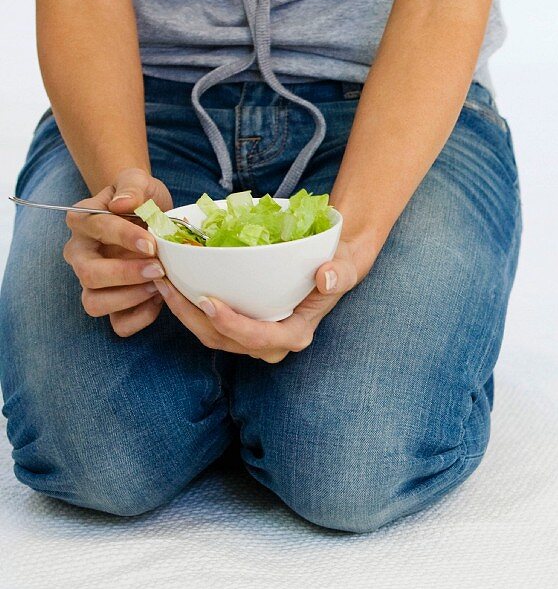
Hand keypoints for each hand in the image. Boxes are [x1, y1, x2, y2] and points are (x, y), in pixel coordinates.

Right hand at [63, 167, 173, 335]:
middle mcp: (80, 255)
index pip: (97, 230)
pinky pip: (117, 324)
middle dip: (126, 274)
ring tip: (159, 284)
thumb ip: (131, 187)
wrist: (150, 216)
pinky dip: (139, 318)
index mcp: (83, 221)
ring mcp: (93, 282)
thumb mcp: (139, 181)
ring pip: (94, 303)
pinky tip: (159, 302)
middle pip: (88, 274)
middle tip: (158, 268)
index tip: (152, 243)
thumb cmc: (142, 198)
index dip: (125, 238)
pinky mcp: (112, 303)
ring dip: (129, 298)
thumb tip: (121, 204)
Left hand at [154, 239, 375, 363]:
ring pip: (209, 336)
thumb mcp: (344, 266)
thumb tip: (325, 278)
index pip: (258, 338)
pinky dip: (187, 307)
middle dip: (191, 318)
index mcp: (295, 334)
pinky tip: (170, 283)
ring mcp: (252, 338)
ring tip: (161, 280)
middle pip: (224, 341)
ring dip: (182, 312)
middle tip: (168, 285)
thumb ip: (339, 274)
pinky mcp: (239, 327)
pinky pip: (207, 326)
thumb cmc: (335, 264)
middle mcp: (271, 344)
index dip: (231, 324)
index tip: (208, 301)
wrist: (329, 266)